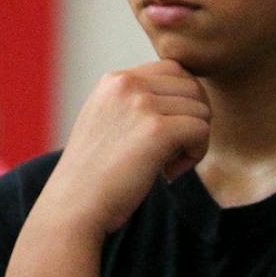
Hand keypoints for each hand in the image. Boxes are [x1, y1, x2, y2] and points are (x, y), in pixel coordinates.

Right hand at [39, 62, 211, 236]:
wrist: (74, 206)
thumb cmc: (93, 175)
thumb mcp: (105, 122)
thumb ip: (134, 104)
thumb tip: (185, 97)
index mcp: (114, 80)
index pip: (173, 70)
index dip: (181, 103)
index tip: (164, 134)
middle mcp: (127, 84)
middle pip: (192, 87)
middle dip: (191, 120)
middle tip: (171, 152)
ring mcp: (142, 104)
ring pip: (201, 110)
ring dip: (194, 141)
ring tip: (167, 165)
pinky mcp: (157, 130)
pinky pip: (202, 130)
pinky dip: (195, 154)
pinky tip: (169, 172)